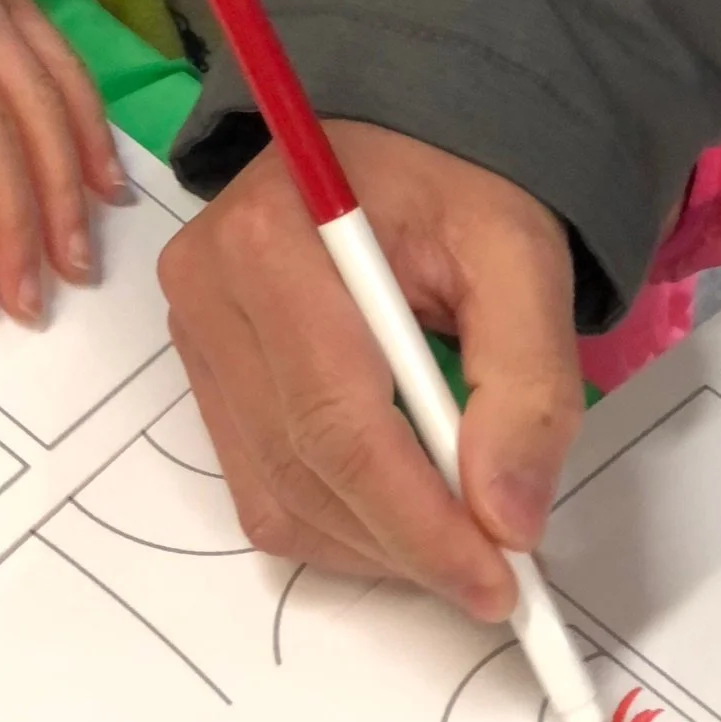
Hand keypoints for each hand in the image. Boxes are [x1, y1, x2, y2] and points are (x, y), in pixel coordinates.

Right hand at [158, 122, 583, 617]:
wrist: (396, 141)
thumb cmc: (455, 184)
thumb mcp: (520, 256)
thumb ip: (527, 381)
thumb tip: (507, 518)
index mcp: (273, 238)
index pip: (336, 418)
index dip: (417, 519)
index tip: (499, 580)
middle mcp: (207, 286)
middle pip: (303, 466)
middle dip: (406, 540)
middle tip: (498, 574)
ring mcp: (192, 331)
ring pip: (276, 495)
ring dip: (372, 541)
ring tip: (455, 531)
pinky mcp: (201, 369)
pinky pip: (260, 484)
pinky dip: (337, 520)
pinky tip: (399, 502)